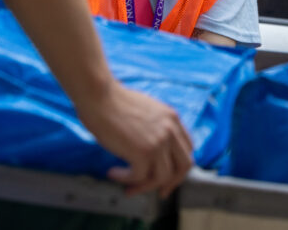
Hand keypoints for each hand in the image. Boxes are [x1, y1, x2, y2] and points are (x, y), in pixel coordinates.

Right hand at [76, 82, 193, 197]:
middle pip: (184, 165)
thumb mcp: (146, 111)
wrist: (99, 96)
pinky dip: (126, 179)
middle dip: (173, 182)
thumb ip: (155, 126)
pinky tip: (113, 173)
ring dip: (145, 186)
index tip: (167, 174)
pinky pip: (140, 176)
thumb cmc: (114, 102)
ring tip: (128, 187)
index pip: (187, 148)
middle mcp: (170, 130)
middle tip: (160, 193)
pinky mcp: (143, 152)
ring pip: (163, 177)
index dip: (178, 165)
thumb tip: (150, 148)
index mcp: (172, 118)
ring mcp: (159, 141)